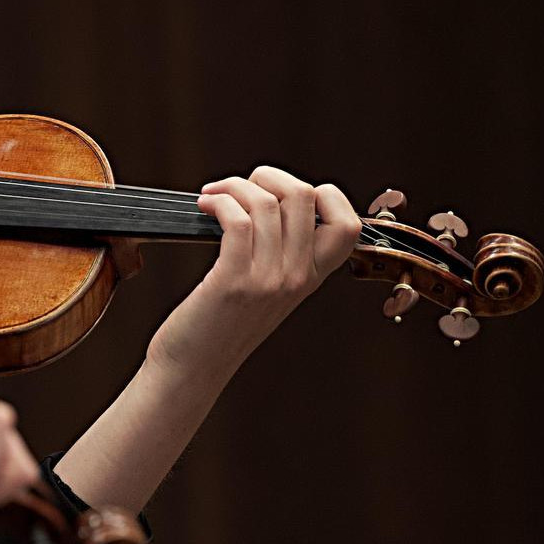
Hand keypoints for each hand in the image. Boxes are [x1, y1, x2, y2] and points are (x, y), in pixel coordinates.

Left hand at [151, 165, 362, 374]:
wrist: (194, 366)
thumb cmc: (221, 322)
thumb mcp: (268, 288)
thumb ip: (282, 253)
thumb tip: (269, 198)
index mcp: (312, 277)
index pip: (349, 223)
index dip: (324, 194)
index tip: (282, 194)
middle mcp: (297, 277)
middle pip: (305, 196)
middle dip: (267, 176)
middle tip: (237, 188)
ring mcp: (268, 280)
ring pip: (267, 202)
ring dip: (233, 186)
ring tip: (212, 195)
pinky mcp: (233, 281)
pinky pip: (237, 220)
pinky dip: (218, 201)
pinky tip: (204, 206)